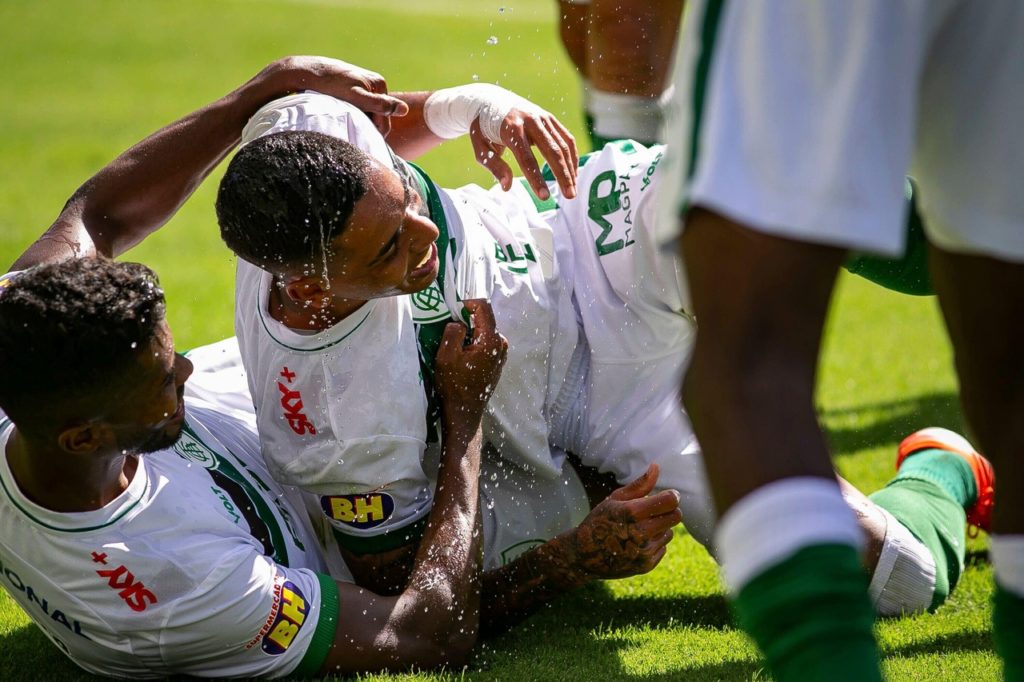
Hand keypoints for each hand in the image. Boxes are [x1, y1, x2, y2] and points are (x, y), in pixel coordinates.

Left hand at [268, 56, 409, 136]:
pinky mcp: (354, 88)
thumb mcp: (356, 97)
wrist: (307, 72)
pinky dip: (353, 115)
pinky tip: (342, 116)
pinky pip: (359, 108)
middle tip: (349, 134)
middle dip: (366, 126)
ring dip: (359, 122)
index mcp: (379, 84)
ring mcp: (365, 85)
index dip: (373, 134)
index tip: (358, 140)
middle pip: (377, 117)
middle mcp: (375, 83)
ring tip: (344, 124)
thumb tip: (404, 109)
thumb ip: (379, 104)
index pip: (384, 120)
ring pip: (368, 114)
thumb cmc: (330, 85)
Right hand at [434, 299, 507, 427]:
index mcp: (491, 340)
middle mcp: (501, 344)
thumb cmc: (455, 385)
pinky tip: (462, 357)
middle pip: (484, 318)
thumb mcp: (446, 355)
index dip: (466, 303)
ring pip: (483, 331)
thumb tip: (458, 322)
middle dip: (465, 319)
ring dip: (468, 333)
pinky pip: (485, 342)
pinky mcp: (497, 361)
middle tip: (448, 331)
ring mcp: (501, 353)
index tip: (452, 311)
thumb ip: (453, 332)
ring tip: (454, 347)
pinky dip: (473, 343)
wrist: (464, 412)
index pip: (483, 307)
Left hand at [470, 108, 577, 200]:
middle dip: (562, 175)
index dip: (536, 179)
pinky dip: (572, 157)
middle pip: (552, 151)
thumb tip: (507, 187)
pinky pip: (566, 138)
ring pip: (563, 145)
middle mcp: (530, 120)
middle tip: (570, 197)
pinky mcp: (550, 118)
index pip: (526, 158)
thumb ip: (493, 166)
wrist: (490, 99)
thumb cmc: (484, 128)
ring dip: (570, 169)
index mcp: (511, 128)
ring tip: (572, 191)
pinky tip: (572, 174)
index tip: (544, 197)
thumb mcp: (481, 147)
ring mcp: (543, 117)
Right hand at [565, 464, 681, 580]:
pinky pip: (662, 548)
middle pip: (676, 517)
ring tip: (640, 528)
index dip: (672, 496)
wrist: (584, 555)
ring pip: (669, 532)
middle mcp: (641, 533)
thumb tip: (656, 466)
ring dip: (660, 528)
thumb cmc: (599, 521)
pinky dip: (653, 543)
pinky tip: (636, 542)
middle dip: (669, 510)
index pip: (670, 501)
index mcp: (632, 512)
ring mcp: (644, 551)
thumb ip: (640, 484)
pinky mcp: (646, 565)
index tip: (669, 495)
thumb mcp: (615, 499)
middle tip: (656, 510)